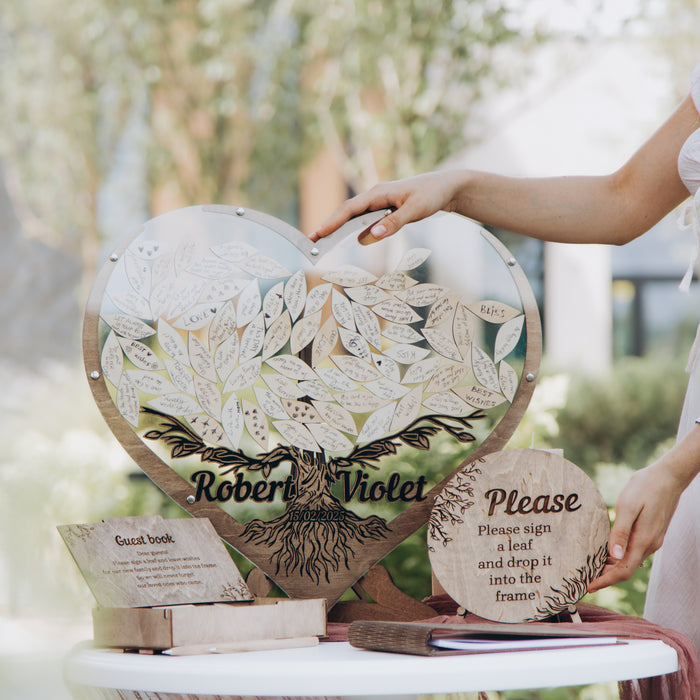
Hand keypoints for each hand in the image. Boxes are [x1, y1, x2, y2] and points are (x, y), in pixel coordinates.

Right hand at [309, 171, 464, 243]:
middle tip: (311, 242)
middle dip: (328, 226)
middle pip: (346, 213)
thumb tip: (369, 237)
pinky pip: (365, 220)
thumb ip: (393, 223)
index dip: (332, 222)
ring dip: (338, 229)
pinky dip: (354, 229)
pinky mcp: (385, 210)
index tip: (318, 234)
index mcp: (378, 193)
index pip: (349, 209)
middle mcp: (375, 196)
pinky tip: (348, 238)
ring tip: (322, 242)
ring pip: (354, 217)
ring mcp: (379, 203)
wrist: (446, 187)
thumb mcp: (415, 210)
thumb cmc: (431, 195)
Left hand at [587, 460, 684, 591]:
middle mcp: (649, 544)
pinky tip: (606, 550)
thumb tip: (614, 556)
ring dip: (611, 567)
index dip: (605, 581)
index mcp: (643, 541)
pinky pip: (633, 551)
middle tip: (582, 578)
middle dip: (605, 576)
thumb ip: (621, 531)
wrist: (668, 476)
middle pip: (626, 569)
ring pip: (629, 561)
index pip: (623, 571)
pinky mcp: (651, 532)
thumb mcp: (629, 506)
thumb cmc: (645, 487)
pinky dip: (618, 556)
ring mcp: (652, 539)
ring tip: (590, 566)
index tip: (587, 587)